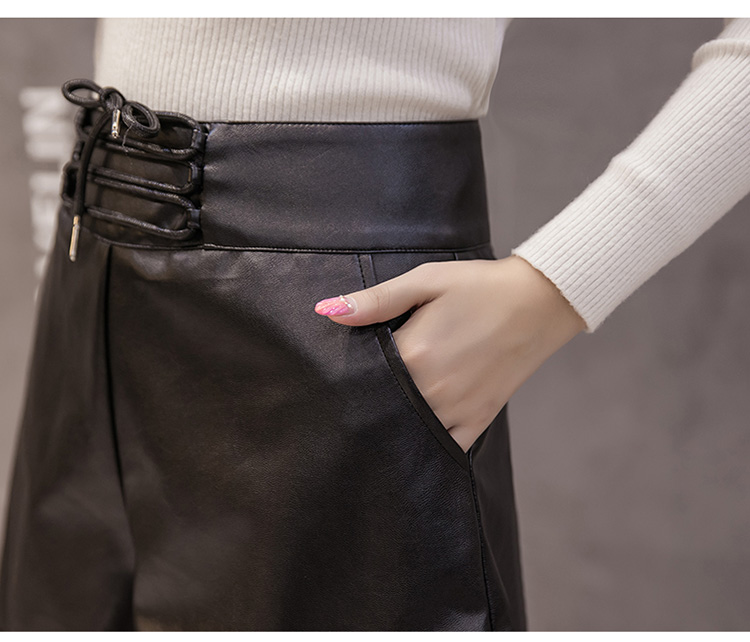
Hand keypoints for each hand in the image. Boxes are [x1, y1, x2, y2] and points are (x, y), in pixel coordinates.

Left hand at [314, 255, 587, 451]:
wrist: (539, 301)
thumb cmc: (479, 287)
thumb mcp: (426, 281)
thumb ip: (376, 301)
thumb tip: (326, 311)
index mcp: (414, 356)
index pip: (363, 378)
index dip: (348, 379)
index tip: (334, 380)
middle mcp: (432, 390)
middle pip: (383, 410)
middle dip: (367, 406)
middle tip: (349, 404)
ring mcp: (457, 409)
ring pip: (410, 433)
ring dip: (393, 427)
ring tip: (381, 417)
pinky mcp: (479, 419)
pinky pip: (445, 446)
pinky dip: (428, 444)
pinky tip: (414, 436)